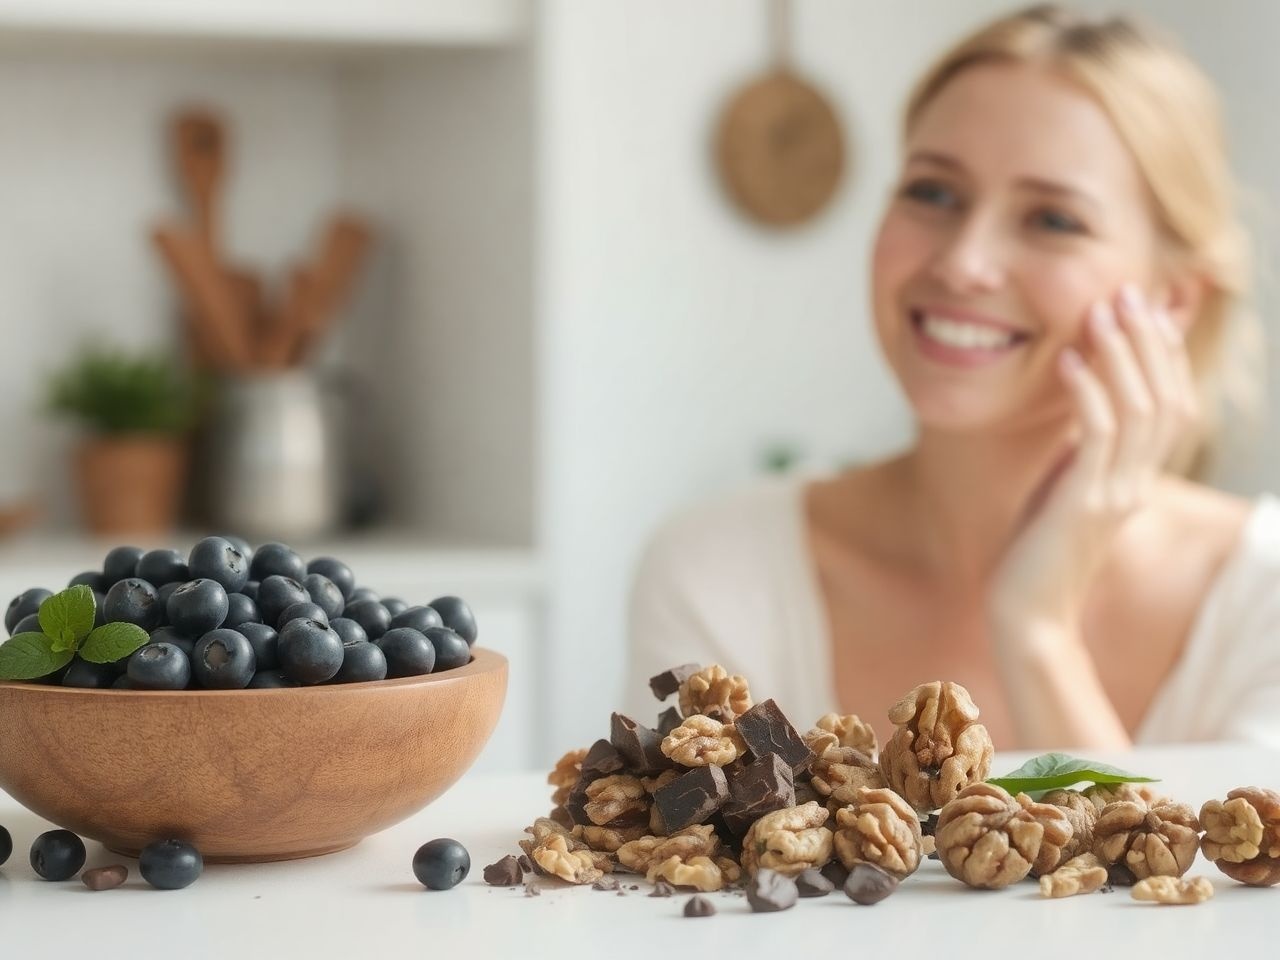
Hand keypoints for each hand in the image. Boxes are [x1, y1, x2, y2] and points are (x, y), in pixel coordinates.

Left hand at [988, 284, 1199, 632]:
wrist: (1026, 615)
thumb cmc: (1036, 552)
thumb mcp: (1065, 490)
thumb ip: (1082, 453)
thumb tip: (1085, 407)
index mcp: (1137, 479)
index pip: (1170, 405)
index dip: (1163, 355)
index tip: (1145, 310)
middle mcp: (1137, 483)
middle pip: (1165, 397)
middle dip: (1147, 341)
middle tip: (1127, 293)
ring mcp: (1116, 494)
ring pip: (1139, 410)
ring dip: (1121, 355)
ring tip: (1100, 311)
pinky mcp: (1085, 504)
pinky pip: (1097, 436)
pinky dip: (1087, 392)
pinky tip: (1070, 360)